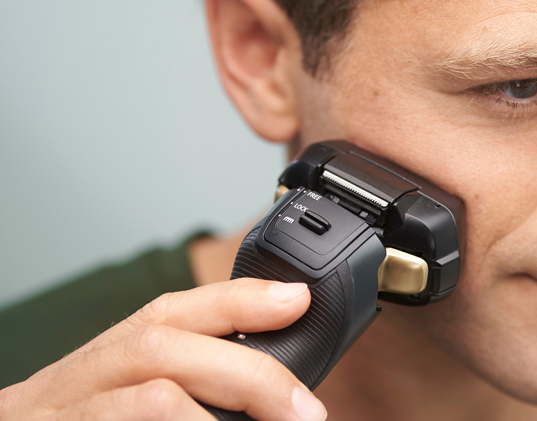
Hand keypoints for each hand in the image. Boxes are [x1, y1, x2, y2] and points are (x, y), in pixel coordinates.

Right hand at [0, 279, 328, 420]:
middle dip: (248, 373)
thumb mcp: (115, 397)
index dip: (237, 300)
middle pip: (164, 348)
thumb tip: (275, 391)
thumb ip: (182, 376)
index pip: (170, 311)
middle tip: (306, 411)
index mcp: (99, 361)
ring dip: (217, 418)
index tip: (296, 299)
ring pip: (153, 400)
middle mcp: (73, 382)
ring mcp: (59, 418)